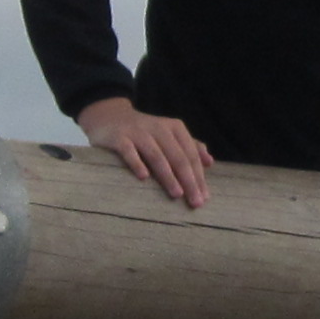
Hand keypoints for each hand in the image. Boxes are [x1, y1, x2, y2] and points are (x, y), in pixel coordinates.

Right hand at [77, 98, 211, 207]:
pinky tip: (143, 178)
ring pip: (157, 156)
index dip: (199, 177)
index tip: (205, 198)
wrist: (109, 116)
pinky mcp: (119, 137)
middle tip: (195, 202)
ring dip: (168, 176)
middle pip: (178, 157)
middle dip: (189, 181)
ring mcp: (138, 132)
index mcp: (175, 128)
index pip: (191, 155)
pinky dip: (136, 163)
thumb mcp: (169, 134)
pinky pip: (129, 151)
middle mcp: (159, 128)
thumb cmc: (145, 132)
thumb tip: (210, 162)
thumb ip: (190, 146)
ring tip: (177, 194)